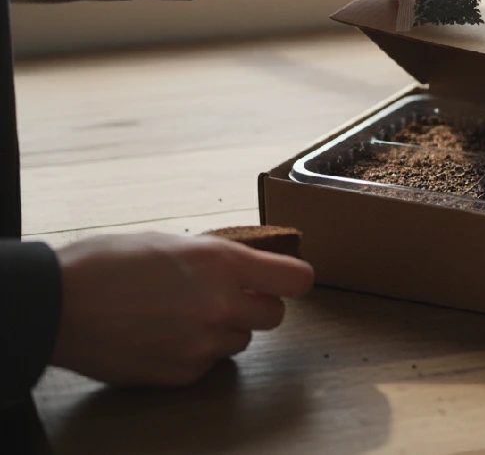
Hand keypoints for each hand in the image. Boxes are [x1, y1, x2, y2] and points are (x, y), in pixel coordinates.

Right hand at [52, 232, 313, 386]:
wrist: (56, 305)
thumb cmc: (106, 263)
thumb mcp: (170, 242)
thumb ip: (215, 257)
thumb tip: (244, 265)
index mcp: (222, 263)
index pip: (296, 279)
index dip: (293, 279)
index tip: (285, 280)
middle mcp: (221, 305)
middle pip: (275, 316)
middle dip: (256, 307)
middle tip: (228, 298)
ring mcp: (203, 343)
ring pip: (241, 342)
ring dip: (224, 330)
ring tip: (183, 316)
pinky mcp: (183, 373)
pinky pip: (208, 364)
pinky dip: (195, 353)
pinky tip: (163, 337)